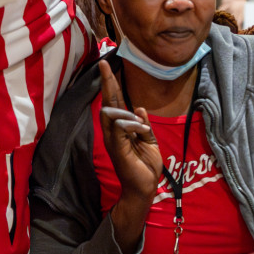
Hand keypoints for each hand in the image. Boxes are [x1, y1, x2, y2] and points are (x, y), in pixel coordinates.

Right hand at [99, 60, 160, 251]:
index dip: (112, 84)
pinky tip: (139, 127)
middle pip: (109, 103)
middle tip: (104, 64)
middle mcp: (114, 132)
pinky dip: (130, 124)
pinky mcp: (118, 150)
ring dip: (123, 107)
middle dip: (107, 83)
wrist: (144, 189)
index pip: (116, 102)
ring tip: (135, 114)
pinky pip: (119, 130)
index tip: (108, 66)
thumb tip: (141, 109)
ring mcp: (114, 141)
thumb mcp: (150, 141)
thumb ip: (145, 126)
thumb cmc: (145, 166)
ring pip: (111, 114)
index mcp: (122, 129)